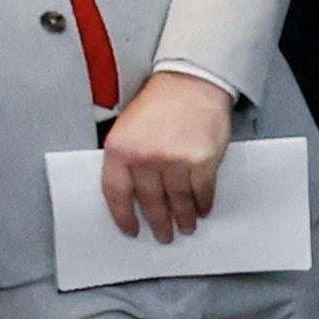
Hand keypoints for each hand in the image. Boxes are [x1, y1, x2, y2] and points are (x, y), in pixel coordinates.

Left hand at [97, 69, 237, 238]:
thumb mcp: (127, 128)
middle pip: (150, 203)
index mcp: (120, 149)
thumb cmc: (160, 104)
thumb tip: (130, 194)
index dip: (123, 216)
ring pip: (178, 202)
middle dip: (158, 223)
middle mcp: (145, 158)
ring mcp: (174, 161)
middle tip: (163, 235)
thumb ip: (125, 159)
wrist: (190, 83)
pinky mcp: (201, 162)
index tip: (131, 230)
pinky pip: (202, 193)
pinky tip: (201, 209)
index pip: (116, 193)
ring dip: (183, 219)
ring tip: (185, 226)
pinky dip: (202, 204)